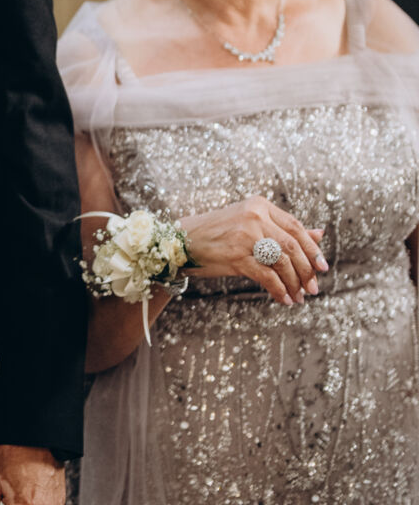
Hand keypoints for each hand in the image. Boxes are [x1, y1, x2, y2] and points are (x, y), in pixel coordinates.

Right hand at [181, 196, 327, 305]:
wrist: (181, 241)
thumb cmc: (217, 232)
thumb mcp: (251, 224)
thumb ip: (284, 229)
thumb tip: (320, 234)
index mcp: (260, 205)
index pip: (296, 227)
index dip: (312, 248)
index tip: (323, 267)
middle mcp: (254, 217)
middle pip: (292, 246)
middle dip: (307, 270)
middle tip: (313, 288)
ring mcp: (245, 236)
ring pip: (282, 262)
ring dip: (294, 283)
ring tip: (298, 296)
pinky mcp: (236, 256)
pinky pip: (266, 276)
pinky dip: (278, 290)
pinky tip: (283, 298)